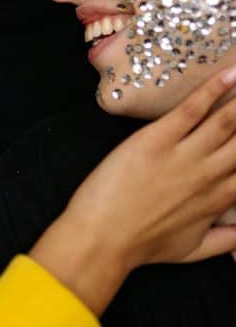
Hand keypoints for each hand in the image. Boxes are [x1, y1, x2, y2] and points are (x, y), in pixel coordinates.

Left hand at [30, 65, 235, 314]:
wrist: (102, 238)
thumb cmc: (142, 245)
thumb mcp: (191, 251)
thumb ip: (226, 241)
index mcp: (220, 199)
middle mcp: (210, 174)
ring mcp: (184, 155)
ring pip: (227, 121)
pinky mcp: (156, 140)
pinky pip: (191, 110)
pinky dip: (212, 90)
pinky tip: (229, 74)